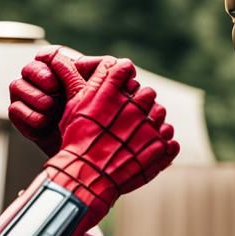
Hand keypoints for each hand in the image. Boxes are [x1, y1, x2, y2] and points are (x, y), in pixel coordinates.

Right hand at [9, 47, 107, 155]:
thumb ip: (98, 71)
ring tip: (51, 108)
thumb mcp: (99, 93)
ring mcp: (28, 99)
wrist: (81, 150)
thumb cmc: (92, 119)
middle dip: (40, 75)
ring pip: (16, 85)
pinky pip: (14, 109)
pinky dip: (29, 115)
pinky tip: (44, 122)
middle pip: (29, 67)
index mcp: (62, 73)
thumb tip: (95, 58)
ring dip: (34, 96)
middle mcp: (41, 83)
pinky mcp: (20, 117)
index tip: (54, 64)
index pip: (47, 55)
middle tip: (53, 87)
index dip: (49, 58)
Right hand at [43, 52, 178, 217]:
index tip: (119, 90)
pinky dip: (161, 146)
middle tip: (124, 121)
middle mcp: (134, 106)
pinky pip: (170, 141)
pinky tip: (143, 152)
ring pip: (159, 115)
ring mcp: (150, 128)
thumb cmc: (75, 142)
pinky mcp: (161, 149)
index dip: (123, 78)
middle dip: (138, 104)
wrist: (85, 178)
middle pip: (147, 92)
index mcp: (112, 92)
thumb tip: (64, 57)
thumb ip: (77, 81)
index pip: (126, 68)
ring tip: (134, 138)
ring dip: (151, 123)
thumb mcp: (72, 107)